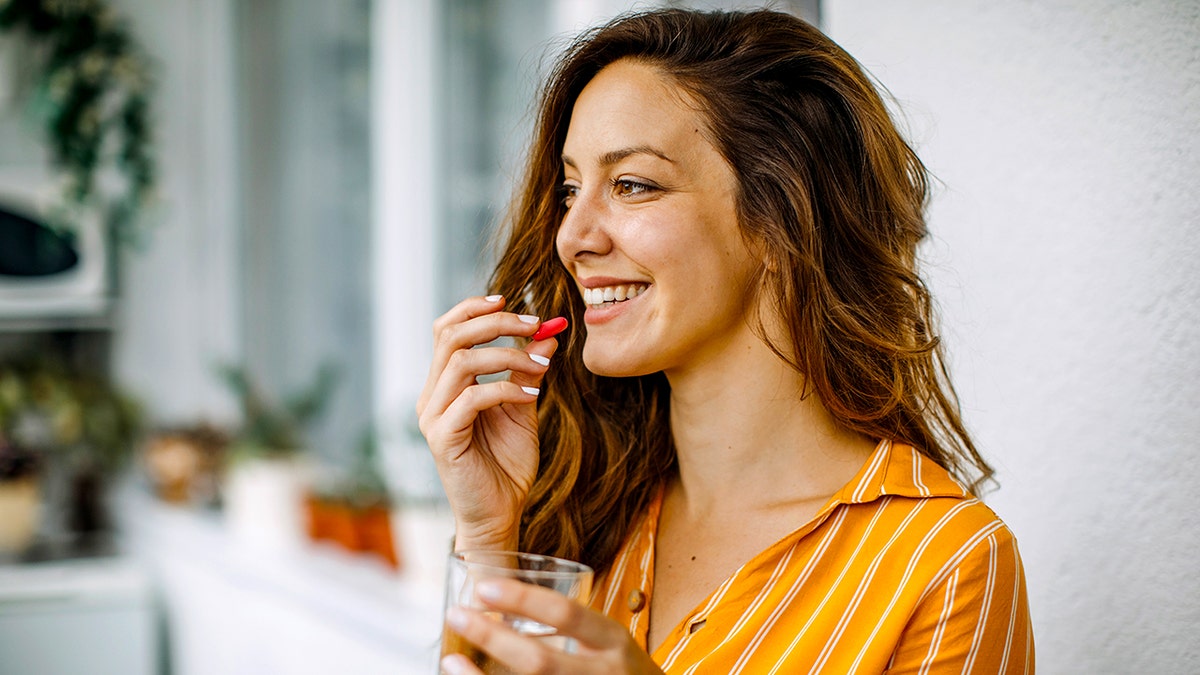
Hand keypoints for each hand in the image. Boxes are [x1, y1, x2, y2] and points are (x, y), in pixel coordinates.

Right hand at [417, 295, 559, 550]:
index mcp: (445, 385)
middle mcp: (432, 396)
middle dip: (495, 323)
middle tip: (534, 323)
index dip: (473, 309)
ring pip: (460, 362)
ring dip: (507, 356)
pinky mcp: (443, 438)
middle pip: (450, 336)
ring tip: (539, 366)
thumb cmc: (507, 463)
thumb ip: (529, 370)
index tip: (510, 301)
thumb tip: (548, 332)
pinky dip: (505, 389)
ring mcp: (433, 417)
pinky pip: (472, 399)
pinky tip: (532, 397)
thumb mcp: (523, 407)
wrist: (500, 513)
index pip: (446, 330)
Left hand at [440, 579, 664, 674]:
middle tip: (456, 615)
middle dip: (492, 638)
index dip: (522, 600)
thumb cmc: (622, 674)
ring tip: (450, 660)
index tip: (483, 587)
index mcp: (615, 643)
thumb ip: (575, 628)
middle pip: (539, 661)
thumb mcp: (611, 644)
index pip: (566, 615)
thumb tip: (507, 606)